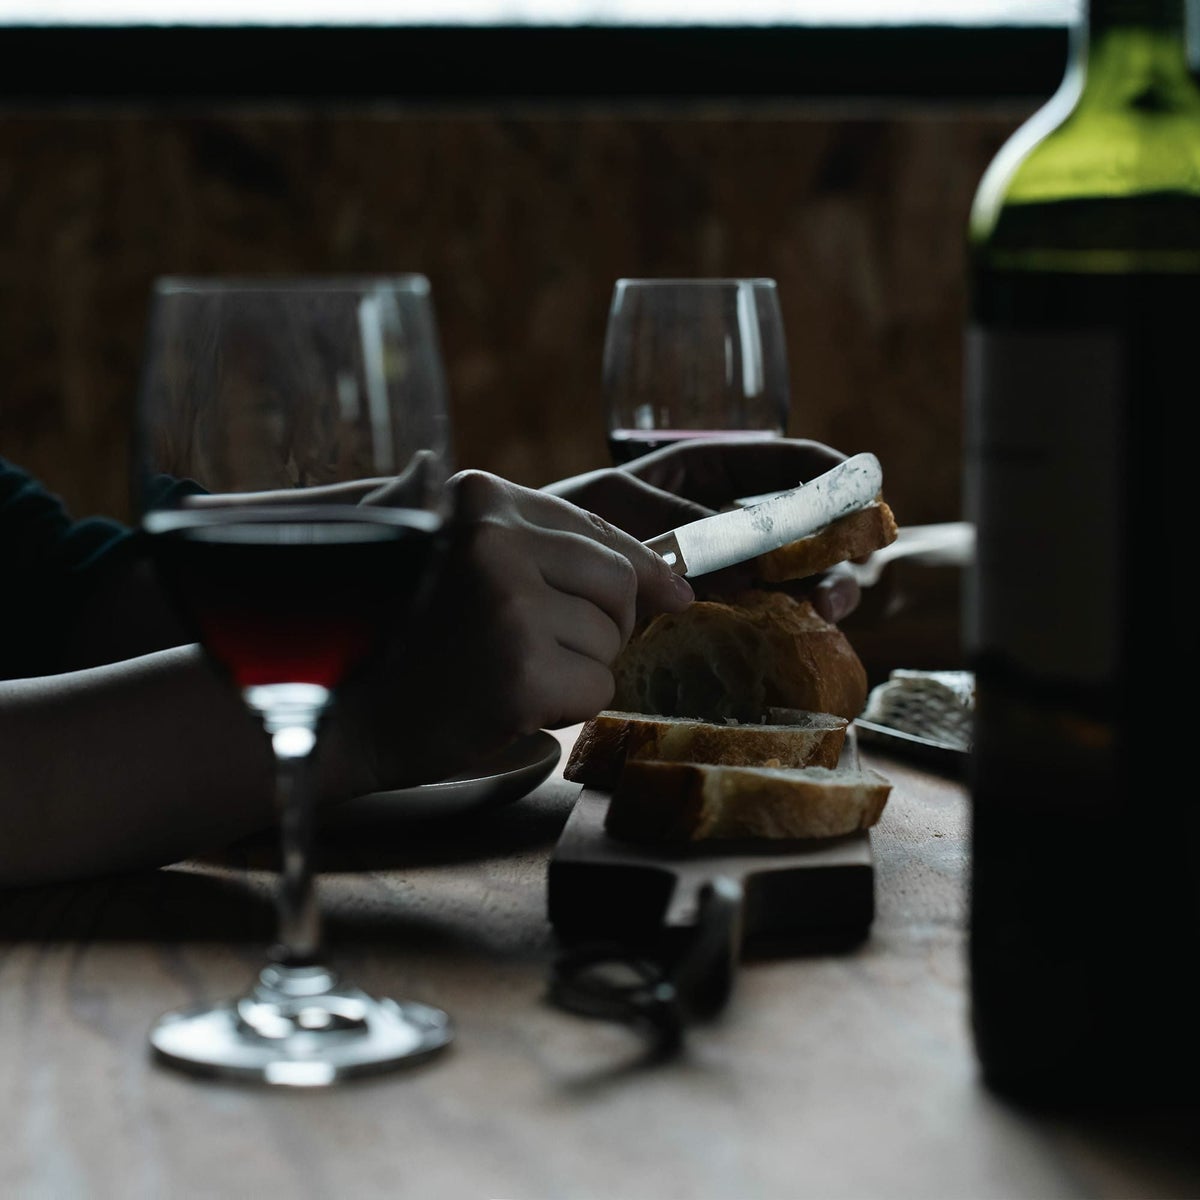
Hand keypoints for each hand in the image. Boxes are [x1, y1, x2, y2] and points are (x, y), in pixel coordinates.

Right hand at [338, 469, 694, 788]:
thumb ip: (553, 552)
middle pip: (617, 583)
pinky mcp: (521, 673)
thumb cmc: (411, 638)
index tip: (672, 596)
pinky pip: (597, 689)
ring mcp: (508, 606)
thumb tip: (678, 587)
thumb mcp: (467, 561)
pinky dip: (567, 707)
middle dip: (604, 626)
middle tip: (551, 651)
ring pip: (609, 641)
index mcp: (480, 499)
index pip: (597, 528)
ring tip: (511, 673)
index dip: (642, 568)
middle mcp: (495, 541)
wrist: (340, 712)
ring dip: (577, 669)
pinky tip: (512, 703)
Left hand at [542, 437, 863, 622]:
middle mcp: (725, 519)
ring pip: (795, 575)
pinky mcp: (714, 611)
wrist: (530, 576)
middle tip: (834, 577)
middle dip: (834, 548)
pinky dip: (786, 624)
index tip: (864, 487)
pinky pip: (764, 615)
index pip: (783, 462)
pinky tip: (796, 636)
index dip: (829, 472)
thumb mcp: (621, 509)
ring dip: (820, 590)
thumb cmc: (565, 524)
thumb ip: (683, 527)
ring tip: (822, 612)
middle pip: (804, 526)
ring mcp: (724, 566)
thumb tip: (748, 565)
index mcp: (706, 473)